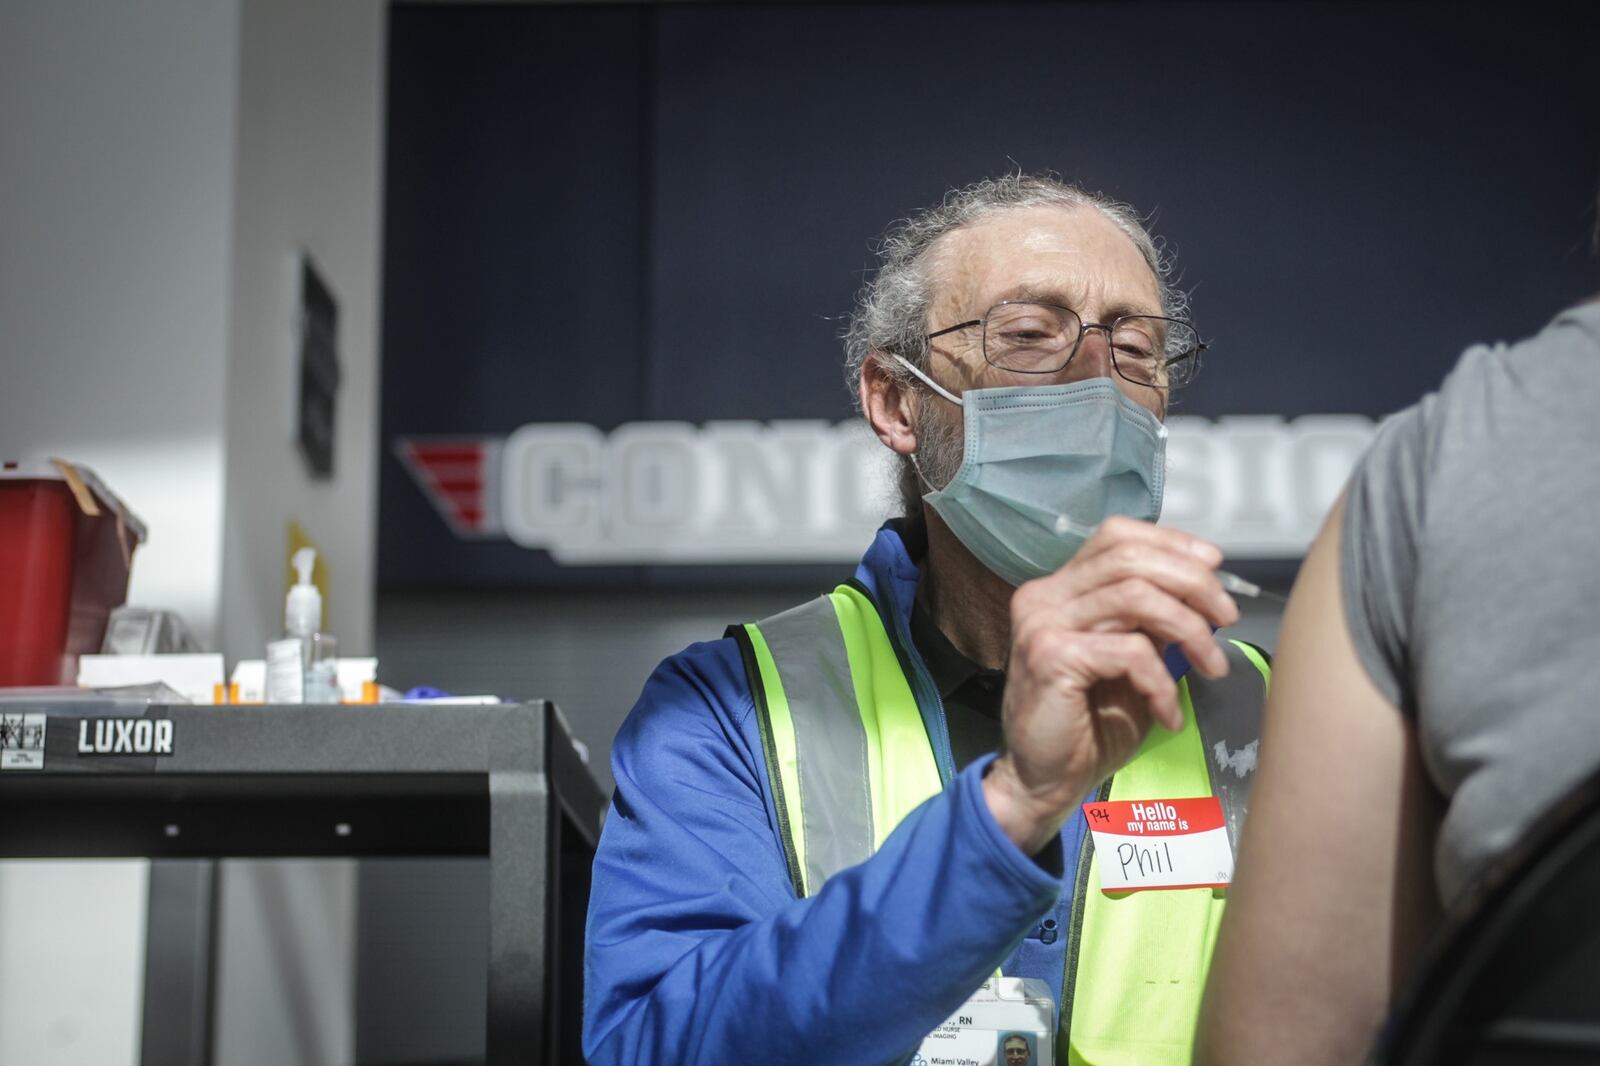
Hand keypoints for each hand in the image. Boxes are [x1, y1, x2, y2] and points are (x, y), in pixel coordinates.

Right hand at [982, 516, 1240, 853]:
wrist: (1041, 781)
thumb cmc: (1085, 726)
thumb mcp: (1129, 660)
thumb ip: (1150, 621)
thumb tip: (1201, 591)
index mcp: (1059, 589)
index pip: (1115, 536)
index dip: (1170, 542)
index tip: (1214, 567)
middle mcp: (1044, 596)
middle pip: (1130, 558)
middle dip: (1192, 582)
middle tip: (1226, 617)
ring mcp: (1043, 623)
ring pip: (1135, 596)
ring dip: (1189, 629)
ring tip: (1211, 666)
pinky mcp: (1051, 657)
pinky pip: (1129, 651)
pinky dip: (1162, 682)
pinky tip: (1169, 713)